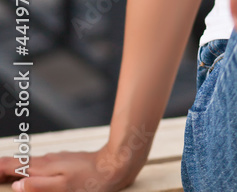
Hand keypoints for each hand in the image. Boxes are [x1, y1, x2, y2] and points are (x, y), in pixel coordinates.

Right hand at [0, 145, 139, 191]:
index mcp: (42, 167)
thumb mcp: (63, 188)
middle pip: (16, 163)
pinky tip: (30, 172)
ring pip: (28, 162)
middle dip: (2, 168)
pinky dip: (28, 168)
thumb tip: (15, 185)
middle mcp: (46, 160)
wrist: (114, 164)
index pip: (11, 165)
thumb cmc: (90, 180)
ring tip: (4, 174)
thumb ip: (38, 186)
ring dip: (14, 168)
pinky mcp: (63, 161)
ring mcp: (55, 159)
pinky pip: (39, 164)